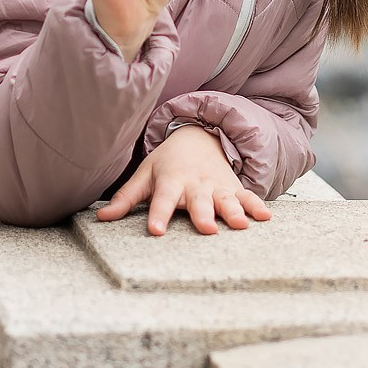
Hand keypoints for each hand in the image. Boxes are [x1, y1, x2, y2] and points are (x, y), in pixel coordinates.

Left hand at [94, 125, 272, 235]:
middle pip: (198, 202)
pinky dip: (257, 206)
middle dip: (203, 214)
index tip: (156, 231)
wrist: (198, 136)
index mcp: (171, 181)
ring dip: (234, 212)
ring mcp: (217, 186)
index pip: (162, 200)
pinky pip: (247, 197)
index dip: (159, 215)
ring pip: (226, 200)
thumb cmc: (167, 162)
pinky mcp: (233, 188)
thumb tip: (101, 217)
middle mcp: (195, 184)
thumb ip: (125, 198)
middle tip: (207, 229)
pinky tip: (266, 218)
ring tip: (241, 225)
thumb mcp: (145, 175)